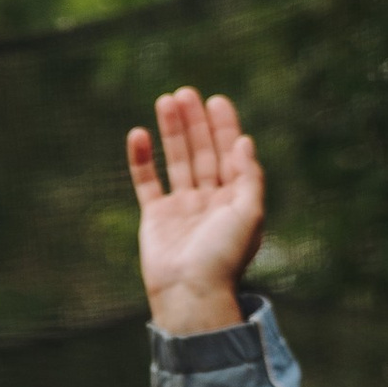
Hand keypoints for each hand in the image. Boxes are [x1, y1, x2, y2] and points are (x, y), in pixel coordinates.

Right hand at [127, 86, 264, 334]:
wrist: (191, 293)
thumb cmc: (223, 258)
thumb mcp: (248, 214)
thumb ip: (248, 177)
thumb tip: (244, 141)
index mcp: (234, 201)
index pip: (229, 155)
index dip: (224, 127)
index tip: (217, 100)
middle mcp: (208, 202)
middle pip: (202, 153)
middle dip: (195, 123)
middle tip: (186, 93)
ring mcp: (181, 209)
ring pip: (176, 161)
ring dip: (171, 132)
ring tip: (165, 100)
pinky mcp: (155, 218)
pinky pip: (146, 182)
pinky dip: (141, 159)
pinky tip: (138, 134)